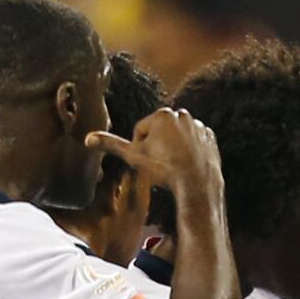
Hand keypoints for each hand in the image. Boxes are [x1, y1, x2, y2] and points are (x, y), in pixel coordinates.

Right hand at [85, 107, 221, 197]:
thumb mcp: (134, 157)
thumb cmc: (164, 169)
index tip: (148, 161)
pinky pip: (194, 144)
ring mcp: (198, 125)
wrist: (196, 183)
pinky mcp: (210, 138)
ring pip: (177, 138)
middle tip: (161, 165)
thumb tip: (88, 138)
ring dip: (173, 150)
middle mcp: (182, 114)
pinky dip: (190, 153)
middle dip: (157, 147)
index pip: (141, 131)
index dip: (140, 149)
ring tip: (174, 166)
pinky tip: (187, 165)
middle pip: (160, 133)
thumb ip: (112, 145)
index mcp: (162, 115)